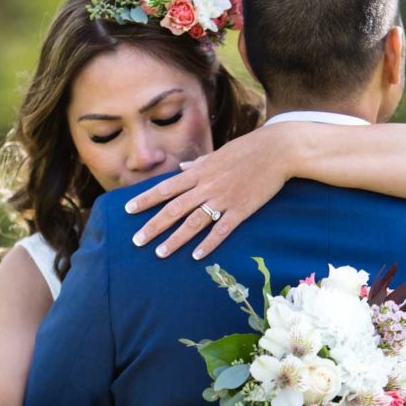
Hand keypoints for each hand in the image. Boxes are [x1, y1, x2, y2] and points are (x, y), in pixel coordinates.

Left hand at [126, 126, 293, 258]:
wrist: (276, 151)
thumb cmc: (246, 150)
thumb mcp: (217, 154)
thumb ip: (197, 164)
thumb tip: (180, 169)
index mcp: (198, 172)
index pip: (165, 188)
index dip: (145, 199)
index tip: (128, 210)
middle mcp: (206, 186)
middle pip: (173, 209)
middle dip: (153, 226)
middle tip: (136, 240)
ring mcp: (223, 199)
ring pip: (193, 223)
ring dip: (175, 239)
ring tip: (160, 253)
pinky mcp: (241, 210)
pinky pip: (221, 230)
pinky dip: (208, 243)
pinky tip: (196, 256)